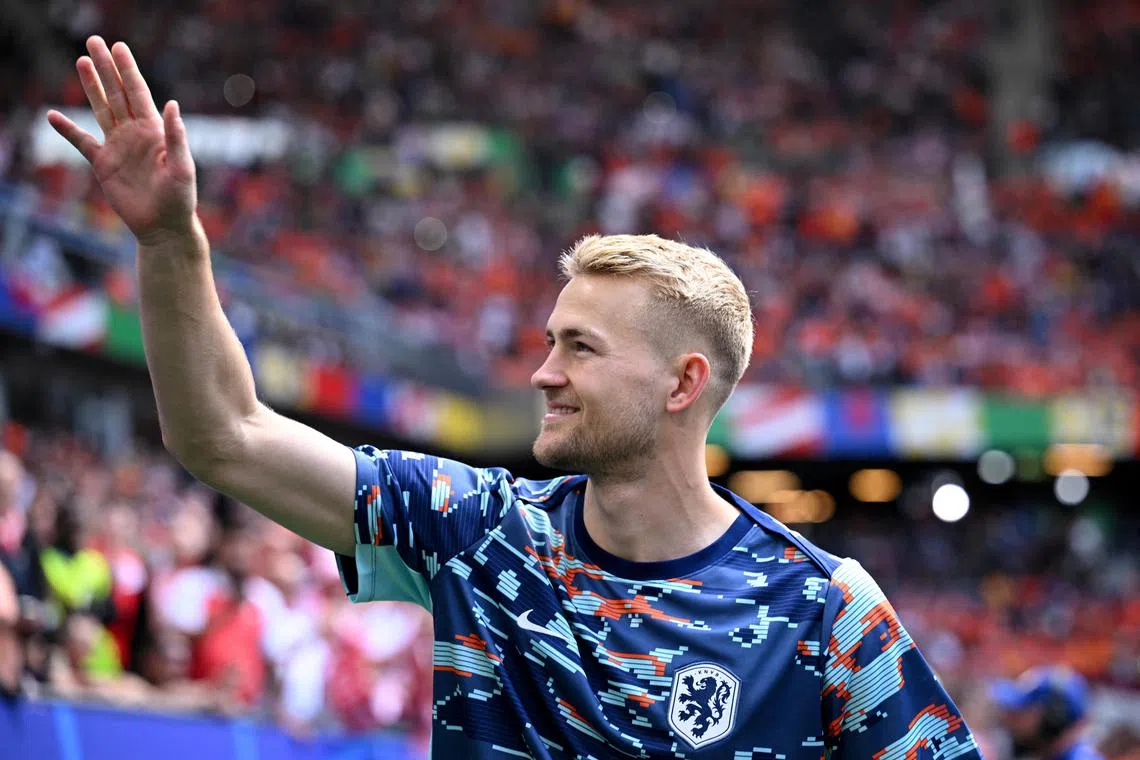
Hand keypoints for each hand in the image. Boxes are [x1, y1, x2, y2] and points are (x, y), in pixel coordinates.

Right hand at [47, 36, 197, 245]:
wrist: (163, 227)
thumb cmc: (179, 199)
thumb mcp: (181, 168)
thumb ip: (175, 137)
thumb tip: (171, 105)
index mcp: (154, 131)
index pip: (138, 93)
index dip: (127, 70)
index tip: (118, 47)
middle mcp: (135, 134)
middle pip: (117, 94)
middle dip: (106, 68)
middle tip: (93, 42)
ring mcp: (118, 147)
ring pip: (101, 110)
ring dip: (92, 87)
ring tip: (82, 62)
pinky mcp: (104, 164)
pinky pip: (82, 143)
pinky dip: (67, 130)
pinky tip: (53, 116)